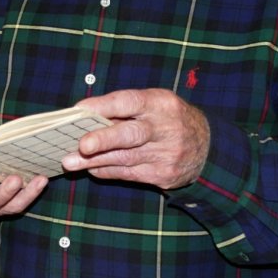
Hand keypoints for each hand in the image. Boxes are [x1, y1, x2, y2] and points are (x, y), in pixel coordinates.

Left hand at [61, 89, 209, 189]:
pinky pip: (128, 174)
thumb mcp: (156, 104)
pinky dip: (107, 170)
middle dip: (104, 139)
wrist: (208, 147)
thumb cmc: (169, 119)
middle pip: (131, 134)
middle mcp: (164, 129)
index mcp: (160, 104)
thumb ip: (126, 109)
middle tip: (82, 145)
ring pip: (124, 159)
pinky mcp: (163, 175)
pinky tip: (91, 168)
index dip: (103, 105)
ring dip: (93, 161)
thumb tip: (85, 116)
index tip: (79, 109)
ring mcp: (165, 155)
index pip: (129, 102)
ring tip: (69, 161)